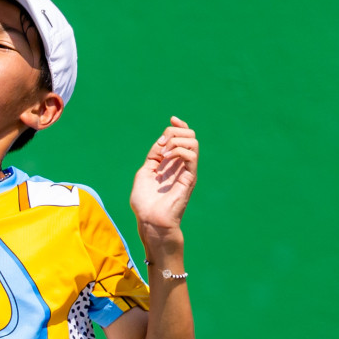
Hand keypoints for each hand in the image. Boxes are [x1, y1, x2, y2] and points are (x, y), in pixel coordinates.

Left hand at [130, 116, 197, 234]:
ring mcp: (186, 171)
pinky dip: (178, 150)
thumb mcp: (145, 172)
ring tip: (163, 153)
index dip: (179, 126)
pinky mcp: (189, 178)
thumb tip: (162, 140)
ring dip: (176, 141)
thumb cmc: (145, 202)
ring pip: (193, 143)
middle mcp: (180, 165)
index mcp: (171, 163)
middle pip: (190, 136)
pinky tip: (166, 157)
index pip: (183, 138)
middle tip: (161, 145)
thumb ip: (153, 156)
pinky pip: (192, 156)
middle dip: (175, 132)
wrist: (150, 220)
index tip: (172, 119)